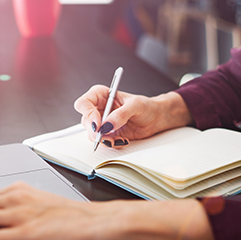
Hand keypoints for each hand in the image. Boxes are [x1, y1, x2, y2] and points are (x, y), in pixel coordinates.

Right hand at [73, 86, 193, 147]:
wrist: (156, 118)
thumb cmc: (146, 106)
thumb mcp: (136, 105)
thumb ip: (121, 114)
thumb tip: (108, 124)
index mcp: (102, 95)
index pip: (84, 103)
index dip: (88, 114)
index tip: (98, 124)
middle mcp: (99, 109)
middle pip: (86, 121)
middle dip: (95, 131)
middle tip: (106, 135)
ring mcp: (102, 123)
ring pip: (92, 134)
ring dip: (104, 139)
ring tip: (119, 138)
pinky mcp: (108, 134)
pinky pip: (103, 142)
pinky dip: (111, 144)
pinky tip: (122, 140)